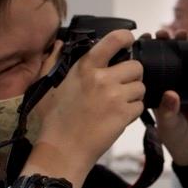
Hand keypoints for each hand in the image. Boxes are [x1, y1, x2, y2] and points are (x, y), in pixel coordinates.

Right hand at [34, 30, 144, 168]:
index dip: (126, 38)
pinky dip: (132, 112)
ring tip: (117, 105)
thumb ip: (53, 61)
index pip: (113, 40)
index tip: (128, 42)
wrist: (63, 149)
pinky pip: (140, 106)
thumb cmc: (54, 120)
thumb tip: (58, 43)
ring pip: (140, 87)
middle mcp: (102, 77)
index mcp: (84, 67)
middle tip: (121, 86)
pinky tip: (117, 118)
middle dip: (132, 76)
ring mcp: (115, 95)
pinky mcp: (124, 113)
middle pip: (136, 66)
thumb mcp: (47, 86)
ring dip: (133, 96)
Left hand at [148, 30, 187, 165]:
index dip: (144, 52)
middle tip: (163, 34)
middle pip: (162, 58)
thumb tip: (171, 94)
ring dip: (179, 45)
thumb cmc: (175, 138)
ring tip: (181, 34)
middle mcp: (165, 85)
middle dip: (162, 43)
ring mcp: (180, 84)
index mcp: (152, 92)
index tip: (143, 39)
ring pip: (179, 59)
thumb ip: (168, 111)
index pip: (145, 67)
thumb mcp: (168, 125)